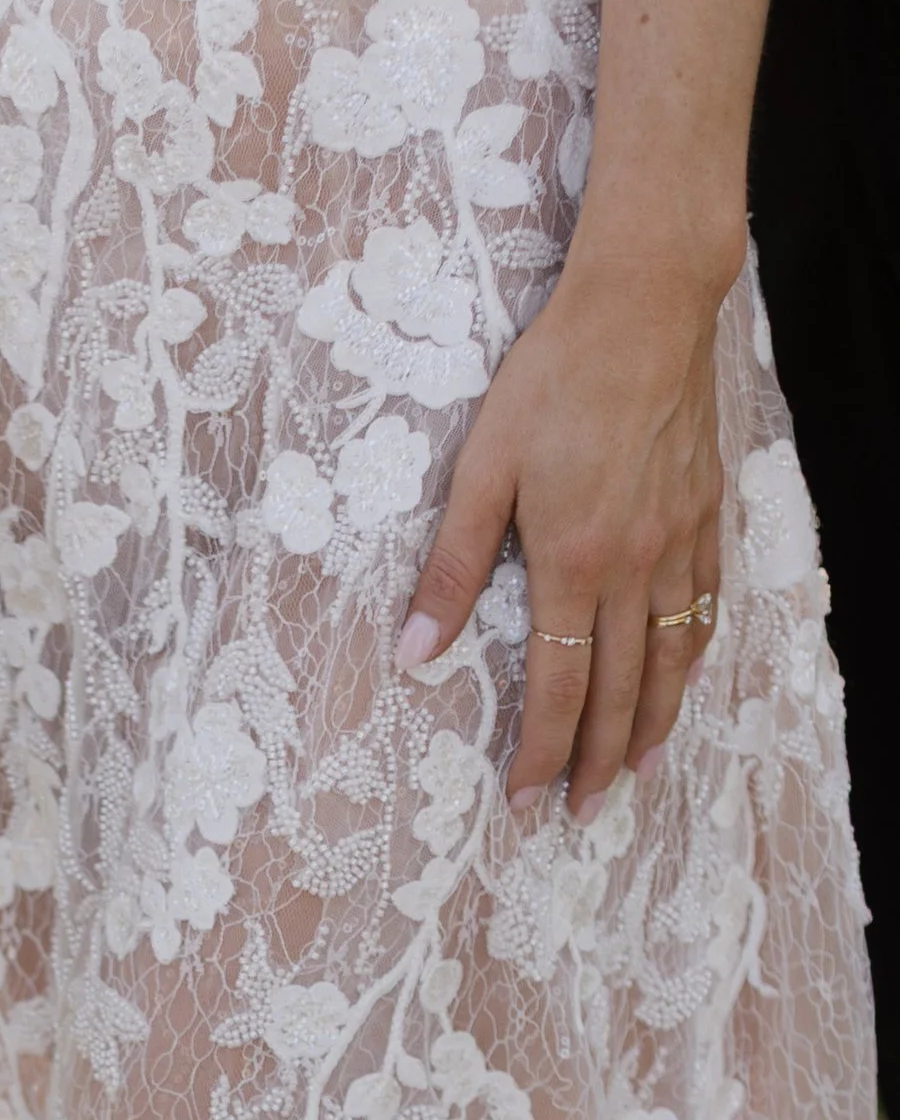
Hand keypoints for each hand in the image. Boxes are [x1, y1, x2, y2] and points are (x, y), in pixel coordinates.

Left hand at [395, 251, 727, 814]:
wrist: (646, 304)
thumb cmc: (554, 376)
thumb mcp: (481, 467)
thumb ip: (451, 565)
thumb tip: (414, 651)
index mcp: (572, 560)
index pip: (555, 685)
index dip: (539, 751)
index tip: (525, 801)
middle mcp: (633, 565)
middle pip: (617, 691)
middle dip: (593, 761)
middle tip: (578, 815)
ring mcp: (677, 542)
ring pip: (669, 660)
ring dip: (651, 727)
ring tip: (632, 776)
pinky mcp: (703, 514)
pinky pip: (702, 609)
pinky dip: (691, 660)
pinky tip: (681, 685)